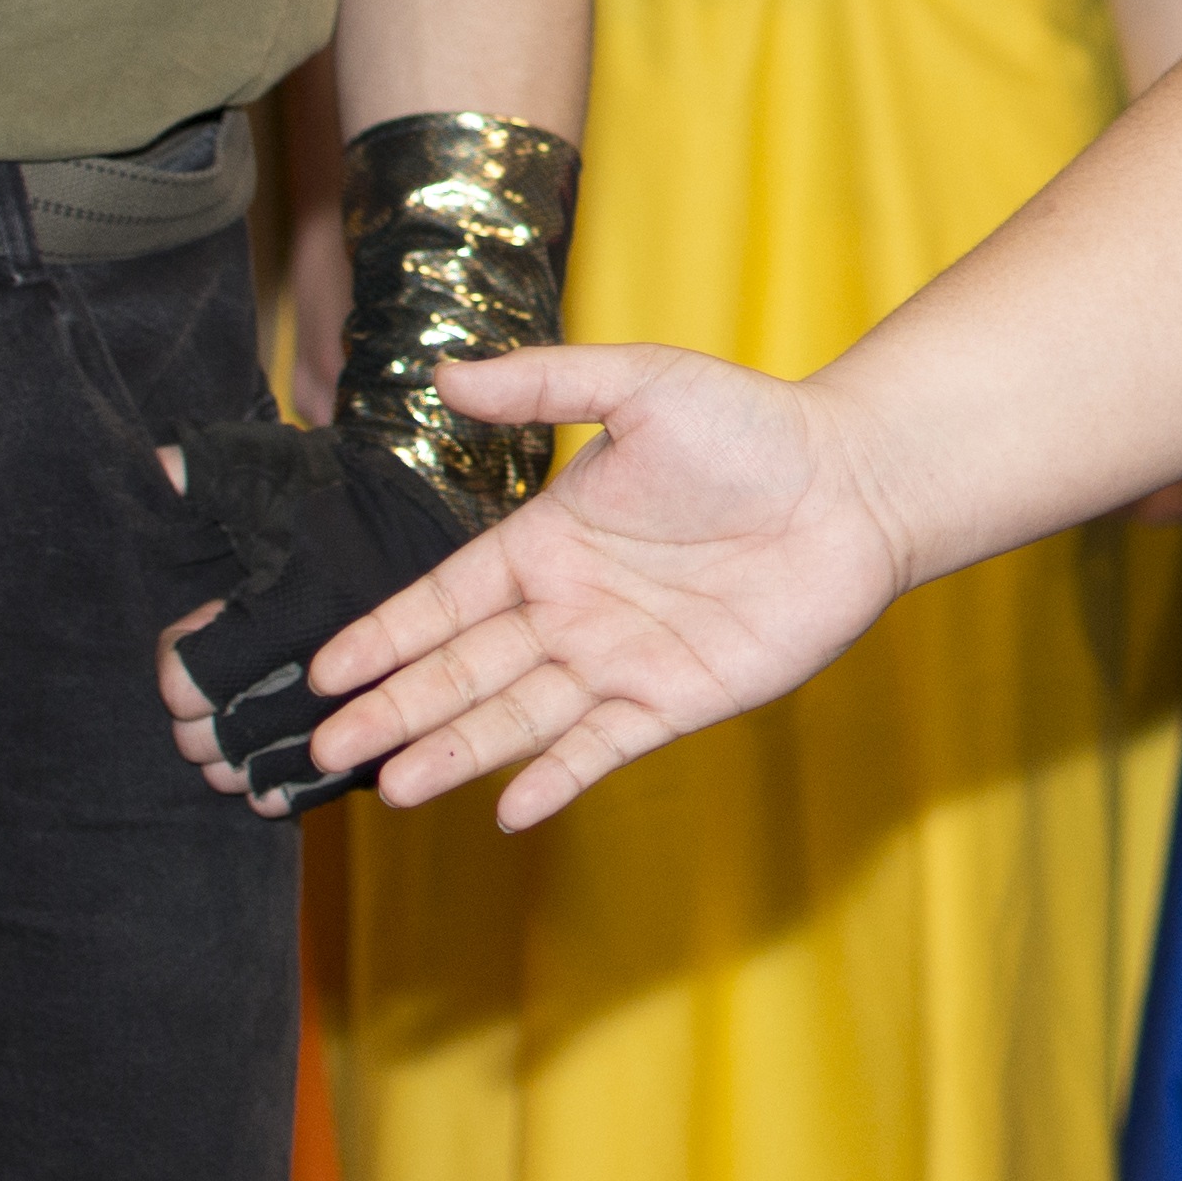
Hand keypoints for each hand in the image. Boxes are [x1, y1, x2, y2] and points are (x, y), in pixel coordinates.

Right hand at [162, 344, 915, 833]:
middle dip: (394, 707)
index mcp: (547, 542)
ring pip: (518, 715)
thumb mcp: (643, 384)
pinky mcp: (678, 698)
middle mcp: (572, 608)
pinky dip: (558, 775)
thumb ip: (546, 385)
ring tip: (389, 785)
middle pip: (465, 669)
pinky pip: (604, 745)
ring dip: (455, 749)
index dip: (386, 635)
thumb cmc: (754, 427)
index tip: (323, 670)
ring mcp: (621, 658)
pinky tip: (509, 807)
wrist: (858, 482)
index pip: (445, 599)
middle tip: (323, 745)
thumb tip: (445, 373)